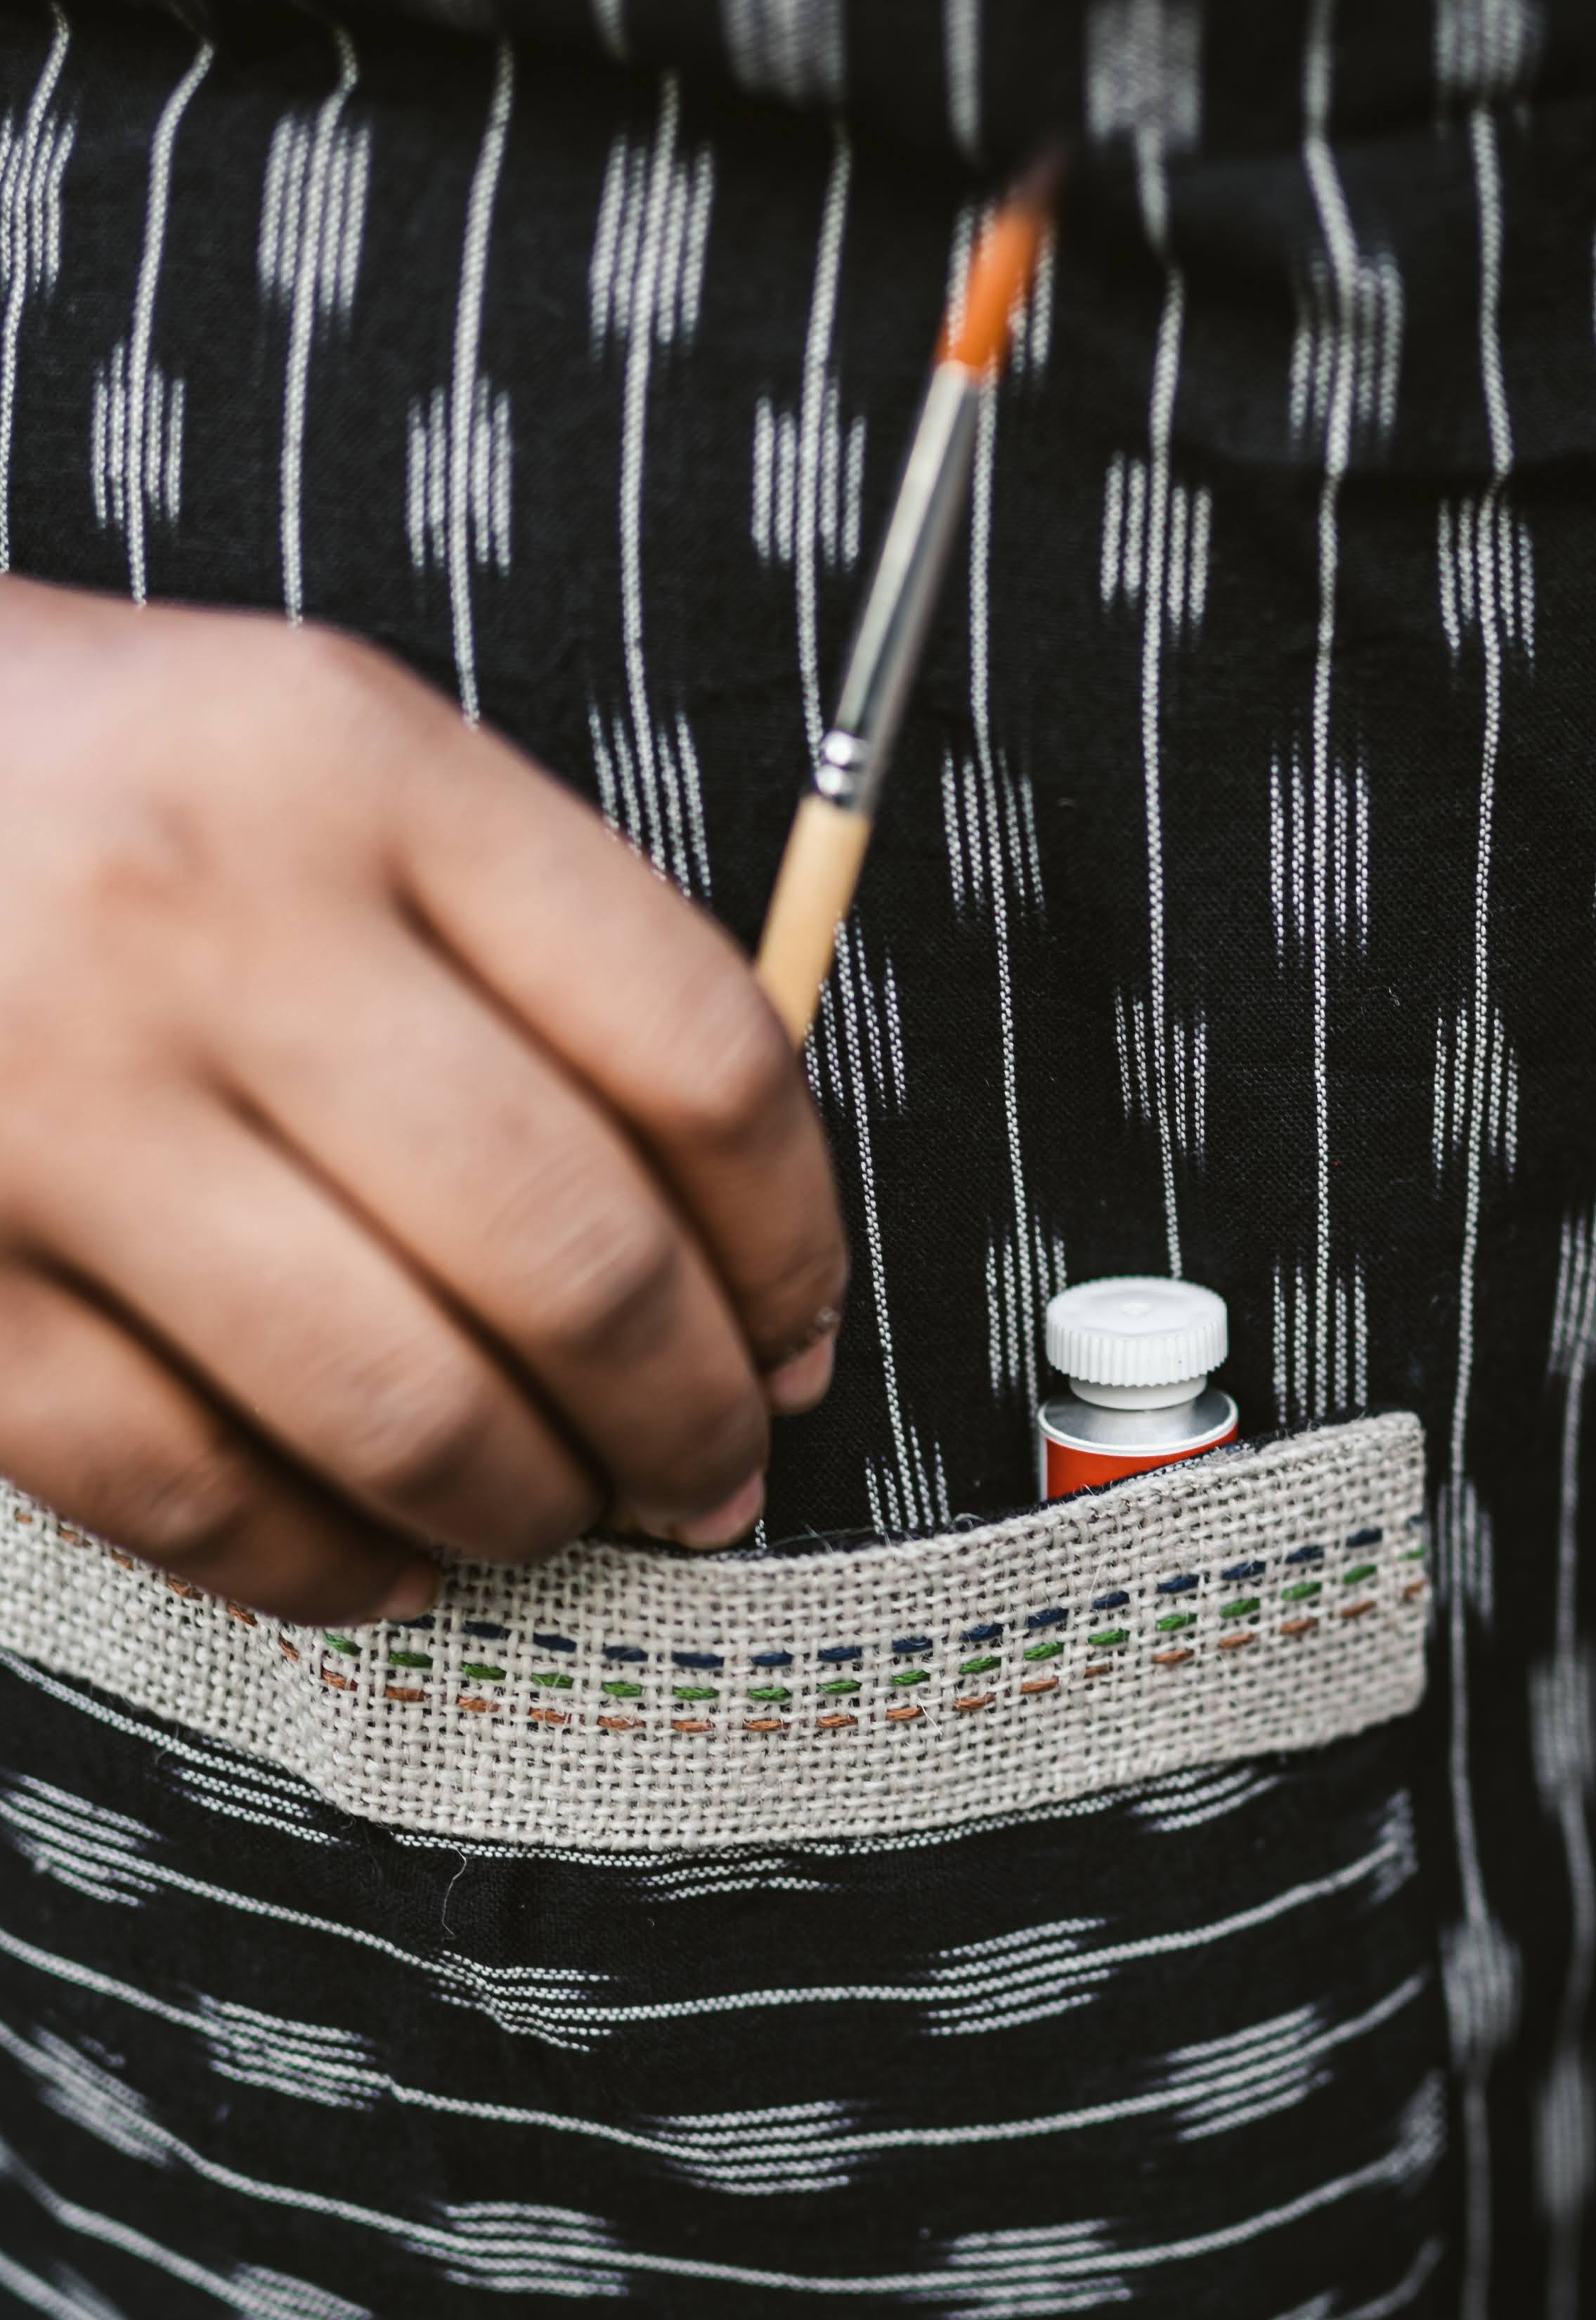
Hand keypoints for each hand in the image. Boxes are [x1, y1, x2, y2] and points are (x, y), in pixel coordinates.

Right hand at [0, 578, 845, 1624]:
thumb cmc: (94, 786)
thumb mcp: (325, 755)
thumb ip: (528, 943)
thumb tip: (731, 1226)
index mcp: (354, 765)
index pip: (689, 1044)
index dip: (789, 1234)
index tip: (798, 1324)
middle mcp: (209, 926)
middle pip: (569, 1252)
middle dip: (687, 1413)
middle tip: (713, 1469)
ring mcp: (57, 1108)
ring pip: (399, 1403)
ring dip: (527, 1505)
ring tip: (559, 1514)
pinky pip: (187, 1487)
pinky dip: (322, 1563)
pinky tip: (383, 1560)